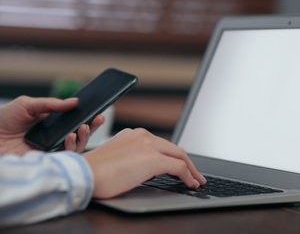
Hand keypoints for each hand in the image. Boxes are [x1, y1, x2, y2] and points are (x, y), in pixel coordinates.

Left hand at [0, 96, 103, 154]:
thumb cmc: (3, 120)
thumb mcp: (27, 105)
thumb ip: (52, 104)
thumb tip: (75, 101)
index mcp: (51, 124)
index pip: (74, 121)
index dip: (87, 118)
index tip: (98, 112)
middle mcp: (53, 138)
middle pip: (79, 135)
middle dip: (91, 127)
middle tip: (98, 119)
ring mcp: (50, 150)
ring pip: (76, 147)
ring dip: (83, 137)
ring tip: (82, 128)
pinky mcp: (46, 162)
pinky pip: (65, 157)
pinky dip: (71, 147)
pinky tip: (70, 137)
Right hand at [83, 128, 206, 198]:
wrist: (84, 174)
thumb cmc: (96, 172)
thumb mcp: (118, 159)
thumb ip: (136, 158)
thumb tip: (153, 170)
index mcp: (134, 134)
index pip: (162, 145)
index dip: (175, 157)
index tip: (182, 167)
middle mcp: (143, 136)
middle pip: (174, 149)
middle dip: (188, 164)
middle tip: (195, 175)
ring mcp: (149, 145)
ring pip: (180, 156)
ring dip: (191, 170)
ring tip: (196, 181)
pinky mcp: (153, 158)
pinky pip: (179, 167)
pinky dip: (188, 176)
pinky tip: (191, 184)